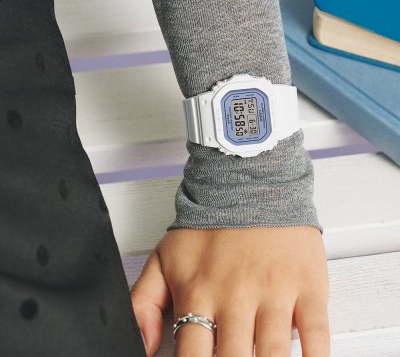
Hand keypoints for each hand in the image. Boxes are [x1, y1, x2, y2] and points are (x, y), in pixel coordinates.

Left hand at [130, 225, 329, 355]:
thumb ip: (142, 302)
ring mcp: (274, 292)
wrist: (248, 184)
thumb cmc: (208, 225)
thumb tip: (140, 347)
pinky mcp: (306, 285)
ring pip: (273, 356)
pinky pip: (316, 335)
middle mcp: (236, 297)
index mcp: (199, 293)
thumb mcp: (163, 259)